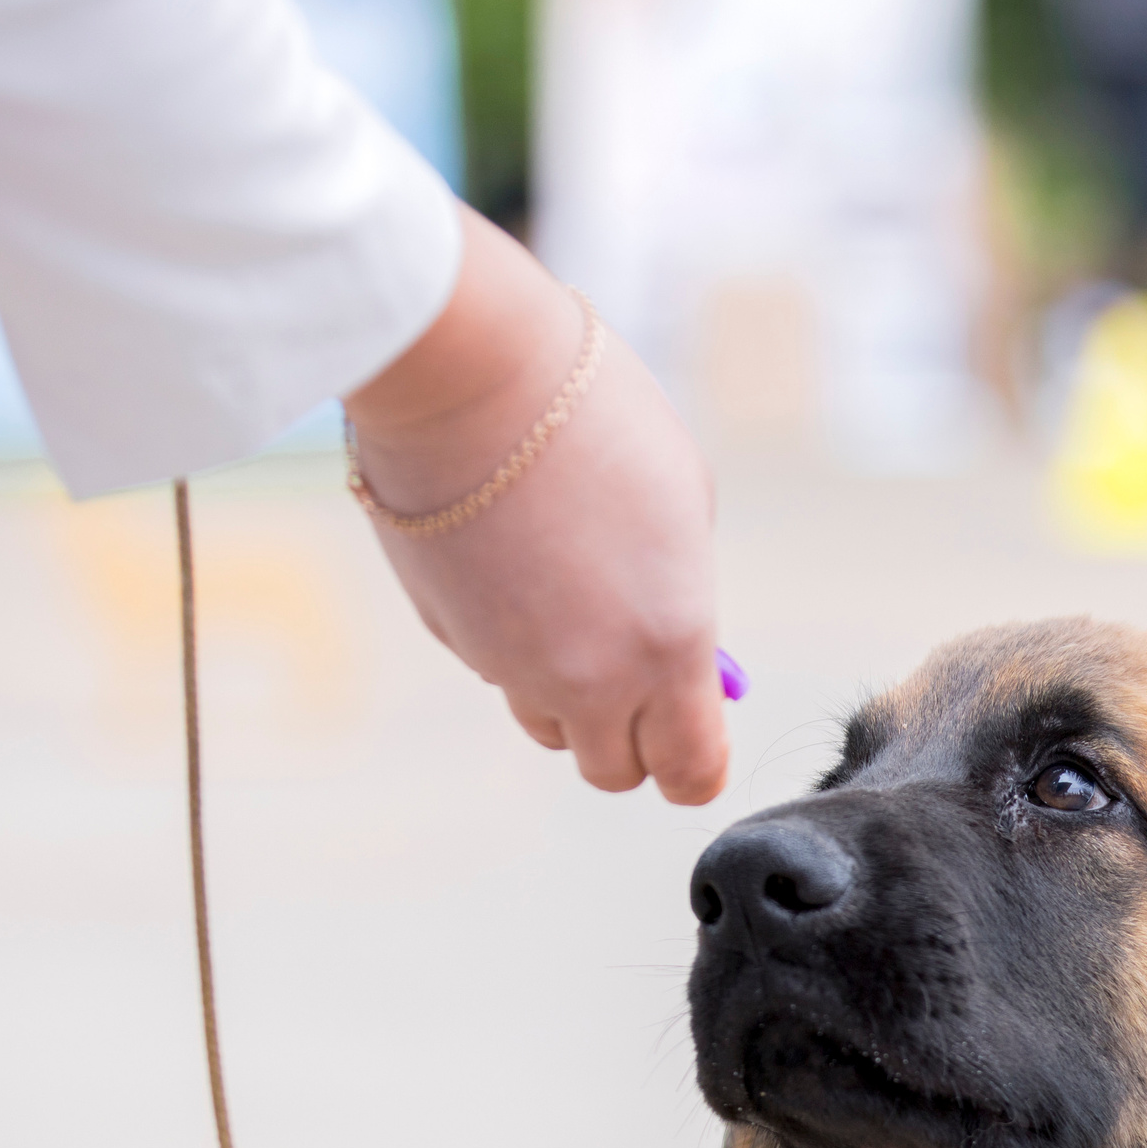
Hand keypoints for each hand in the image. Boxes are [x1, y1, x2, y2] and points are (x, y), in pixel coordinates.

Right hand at [344, 208, 728, 801]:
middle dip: (633, 741)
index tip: (697, 742)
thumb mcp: (684, 505)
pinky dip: (514, 644)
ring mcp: (508, 666)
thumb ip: (686, 596)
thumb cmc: (597, 417)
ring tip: (578, 614)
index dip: (695, 767)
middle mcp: (586, 679)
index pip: (688, 771)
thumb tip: (684, 650)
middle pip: (613, 771)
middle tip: (643, 688)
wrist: (466, 376)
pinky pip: (496, 668)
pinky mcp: (449, 637)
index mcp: (666, 650)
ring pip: (549, 726)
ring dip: (570, 700)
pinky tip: (519, 567)